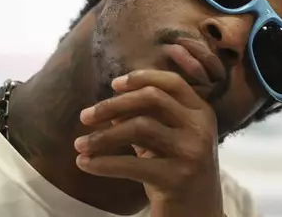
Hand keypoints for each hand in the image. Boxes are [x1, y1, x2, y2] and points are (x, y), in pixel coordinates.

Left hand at [74, 70, 223, 216]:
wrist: (198, 216)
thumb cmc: (176, 173)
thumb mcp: (165, 140)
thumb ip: (146, 118)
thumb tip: (109, 106)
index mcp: (201, 112)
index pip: (171, 82)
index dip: (141, 78)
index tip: (113, 84)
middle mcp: (200, 128)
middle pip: (152, 98)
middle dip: (113, 104)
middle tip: (85, 116)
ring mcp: (191, 152)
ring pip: (139, 126)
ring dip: (102, 136)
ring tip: (79, 145)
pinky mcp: (177, 178)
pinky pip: (131, 164)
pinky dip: (103, 162)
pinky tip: (85, 164)